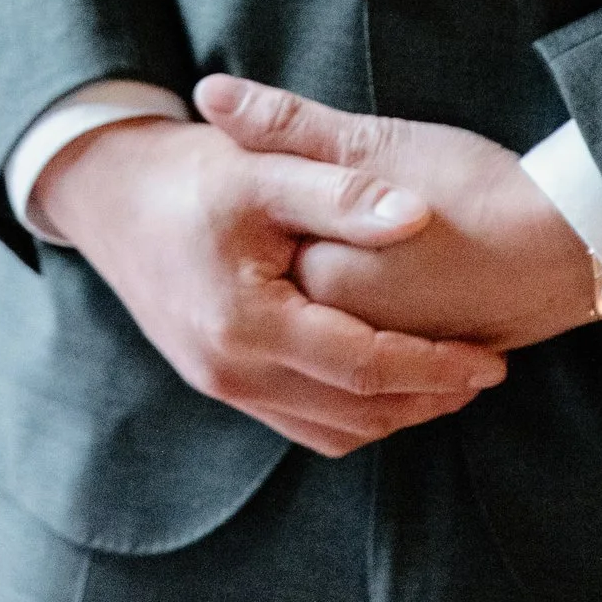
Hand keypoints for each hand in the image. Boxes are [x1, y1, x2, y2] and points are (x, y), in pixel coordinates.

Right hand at [35, 116, 508, 456]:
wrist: (109, 193)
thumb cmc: (190, 173)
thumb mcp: (263, 170)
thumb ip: (341, 194)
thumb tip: (418, 216)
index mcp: (245, 324)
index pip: (365, 367)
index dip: (437, 367)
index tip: (492, 357)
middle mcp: (231, 372)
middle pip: (356, 414)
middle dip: (429, 398)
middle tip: (486, 370)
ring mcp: (221, 385)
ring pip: (332, 430)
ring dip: (397, 413)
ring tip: (451, 378)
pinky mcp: (219, 383)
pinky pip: (303, 422)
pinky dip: (355, 412)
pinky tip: (389, 378)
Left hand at [195, 76, 594, 351]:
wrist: (576, 247)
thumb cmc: (477, 188)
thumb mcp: (374, 141)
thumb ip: (286, 123)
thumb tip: (208, 93)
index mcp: (319, 276)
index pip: (257, 237)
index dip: (273, 194)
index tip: (301, 168)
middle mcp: (344, 329)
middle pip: (293, 278)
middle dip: (305, 236)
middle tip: (363, 195)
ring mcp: (386, 351)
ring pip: (338, 311)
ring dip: (346, 278)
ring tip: (384, 234)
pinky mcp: (426, 361)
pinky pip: (379, 339)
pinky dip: (382, 312)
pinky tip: (401, 271)